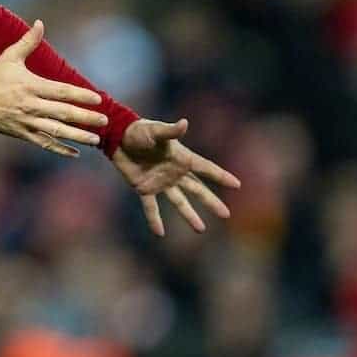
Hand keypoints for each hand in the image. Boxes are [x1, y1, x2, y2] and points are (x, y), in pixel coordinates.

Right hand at [0, 20, 108, 156]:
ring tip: (95, 139)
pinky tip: (75, 153)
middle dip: (86, 118)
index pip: (62, 92)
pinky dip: (60, 150)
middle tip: (105, 121)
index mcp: (31, 86)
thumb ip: (28, 41)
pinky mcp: (22, 133)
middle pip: (64, 113)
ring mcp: (27, 122)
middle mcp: (31, 105)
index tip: (98, 99)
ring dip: (77, 136)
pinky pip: (44, 143)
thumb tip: (40, 23)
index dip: (81, 96)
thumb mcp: (10, 56)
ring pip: (57, 131)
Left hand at [111, 118, 239, 235]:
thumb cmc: (138, 130)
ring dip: (190, 215)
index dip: (221, 176)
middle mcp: (174, 173)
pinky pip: (151, 207)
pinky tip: (160, 232)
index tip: (237, 184)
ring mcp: (161, 182)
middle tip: (226, 214)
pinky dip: (154, 220)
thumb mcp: (155, 131)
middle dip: (211, 202)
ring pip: (179, 202)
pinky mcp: (144, 188)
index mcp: (181, 158)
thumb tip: (184, 123)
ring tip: (201, 229)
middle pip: (198, 190)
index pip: (206, 169)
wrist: (118, 137)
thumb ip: (170, 131)